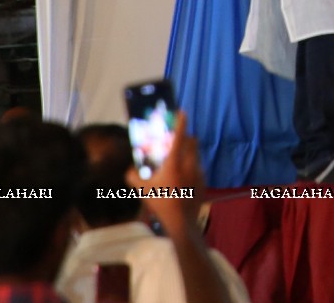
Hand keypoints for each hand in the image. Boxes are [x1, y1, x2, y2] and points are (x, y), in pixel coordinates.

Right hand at [127, 111, 206, 236]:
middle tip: (175, 140)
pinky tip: (182, 178)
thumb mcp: (142, 190)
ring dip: (188, 153)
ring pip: (196, 154)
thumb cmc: (161, 203)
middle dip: (185, 138)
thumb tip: (129, 170)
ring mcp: (199, 172)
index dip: (180, 121)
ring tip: (177, 161)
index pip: (180, 135)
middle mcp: (190, 163)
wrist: (182, 222)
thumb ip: (133, 177)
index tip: (181, 111)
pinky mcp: (204, 181)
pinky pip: (198, 167)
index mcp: (175, 162)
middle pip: (192, 141)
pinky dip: (191, 167)